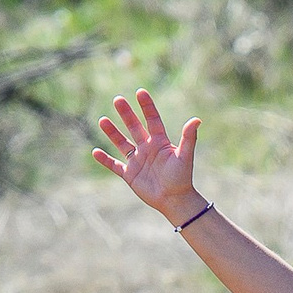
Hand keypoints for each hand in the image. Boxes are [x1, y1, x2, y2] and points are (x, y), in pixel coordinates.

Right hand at [93, 89, 202, 222]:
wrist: (174, 200)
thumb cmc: (182, 178)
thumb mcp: (184, 156)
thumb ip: (188, 138)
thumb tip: (196, 119)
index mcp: (160, 142)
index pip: (152, 120)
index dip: (147, 106)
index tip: (140, 92)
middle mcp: (147, 148)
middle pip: (134, 127)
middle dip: (126, 114)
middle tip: (117, 99)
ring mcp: (138, 161)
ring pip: (122, 143)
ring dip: (112, 133)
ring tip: (102, 120)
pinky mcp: (130, 174)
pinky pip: (115, 165)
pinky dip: (105, 160)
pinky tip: (95, 152)